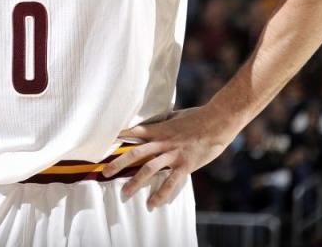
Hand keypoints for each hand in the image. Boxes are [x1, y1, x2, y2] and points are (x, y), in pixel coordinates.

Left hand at [101, 107, 234, 209]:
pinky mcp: (185, 165)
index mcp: (159, 130)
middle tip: (104, 173)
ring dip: (135, 182)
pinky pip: (170, 182)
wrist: (217, 121)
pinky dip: (160, 194)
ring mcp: (173, 154)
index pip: (134, 132)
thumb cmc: (198, 117)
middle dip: (118, 164)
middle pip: (135, 153)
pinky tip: (152, 204)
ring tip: (124, 193)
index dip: (119, 136)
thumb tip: (155, 123)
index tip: (104, 141)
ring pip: (149, 169)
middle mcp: (162, 142)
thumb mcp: (175, 117)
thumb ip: (163, 123)